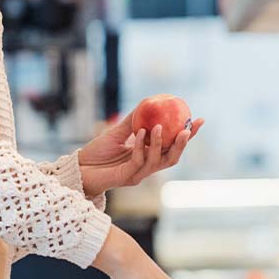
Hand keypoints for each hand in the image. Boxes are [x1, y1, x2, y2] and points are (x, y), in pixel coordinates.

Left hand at [77, 110, 203, 198]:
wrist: (80, 168)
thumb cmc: (97, 152)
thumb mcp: (117, 132)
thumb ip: (133, 121)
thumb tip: (148, 102)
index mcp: (147, 156)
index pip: (172, 146)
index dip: (187, 135)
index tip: (198, 120)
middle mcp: (146, 167)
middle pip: (172, 157)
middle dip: (182, 144)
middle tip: (187, 129)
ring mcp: (138, 174)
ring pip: (157, 161)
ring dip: (160, 143)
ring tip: (159, 126)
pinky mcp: (127, 177)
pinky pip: (138, 161)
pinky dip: (141, 146)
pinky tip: (140, 133)